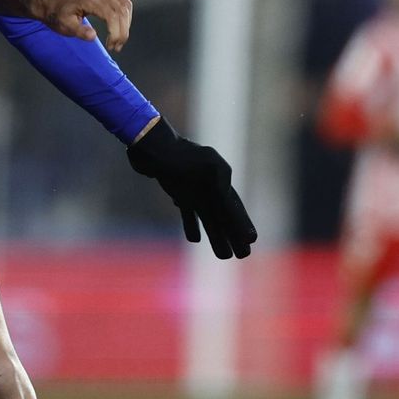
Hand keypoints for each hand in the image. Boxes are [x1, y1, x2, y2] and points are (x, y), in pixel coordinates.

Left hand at [33, 0, 132, 52]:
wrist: (50, 4)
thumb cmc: (56, 15)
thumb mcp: (64, 26)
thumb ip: (79, 31)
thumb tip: (93, 36)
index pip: (112, 15)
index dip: (116, 32)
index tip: (111, 46)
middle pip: (121, 11)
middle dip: (122, 32)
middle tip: (115, 47)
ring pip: (125, 6)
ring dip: (126, 25)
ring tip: (118, 41)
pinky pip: (122, 3)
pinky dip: (125, 17)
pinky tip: (120, 28)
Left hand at [127, 118, 256, 258]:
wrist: (147, 142)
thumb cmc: (175, 155)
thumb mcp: (204, 167)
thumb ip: (219, 184)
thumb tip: (228, 197)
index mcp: (219, 177)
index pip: (233, 206)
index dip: (242, 223)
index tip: (251, 240)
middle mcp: (208, 184)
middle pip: (224, 214)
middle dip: (234, 234)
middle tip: (244, 255)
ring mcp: (192, 187)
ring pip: (208, 216)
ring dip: (216, 235)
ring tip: (224, 255)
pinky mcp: (176, 188)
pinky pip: (187, 210)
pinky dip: (191, 224)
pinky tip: (195, 239)